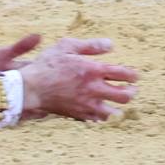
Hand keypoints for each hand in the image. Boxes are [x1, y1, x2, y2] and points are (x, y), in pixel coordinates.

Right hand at [9, 36, 138, 121]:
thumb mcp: (66, 47)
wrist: (30, 89)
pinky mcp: (79, 115)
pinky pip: (98, 119)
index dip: (133, 75)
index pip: (125, 74)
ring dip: (118, 106)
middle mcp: (95, 89)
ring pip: (115, 112)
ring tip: (115, 101)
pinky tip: (98, 109)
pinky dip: (102, 115)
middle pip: (125, 96)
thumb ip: (90, 45)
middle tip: (131, 89)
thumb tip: (111, 45)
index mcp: (94, 71)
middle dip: (132, 92)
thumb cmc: (46, 65)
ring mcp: (87, 105)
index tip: (133, 75)